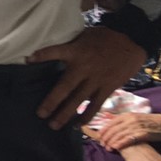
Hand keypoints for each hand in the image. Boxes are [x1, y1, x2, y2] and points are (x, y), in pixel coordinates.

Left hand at [30, 26, 145, 129]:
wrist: (132, 41)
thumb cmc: (105, 37)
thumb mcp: (84, 35)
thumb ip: (71, 46)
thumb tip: (55, 52)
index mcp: (76, 52)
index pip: (55, 52)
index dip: (42, 55)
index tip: (28, 60)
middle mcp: (84, 68)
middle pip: (64, 87)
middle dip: (51, 102)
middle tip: (40, 114)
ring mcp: (96, 79)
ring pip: (78, 100)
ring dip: (66, 114)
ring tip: (54, 125)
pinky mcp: (108, 87)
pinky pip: (96, 104)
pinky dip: (87, 115)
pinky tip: (78, 124)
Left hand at [95, 110, 160, 151]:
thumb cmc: (148, 121)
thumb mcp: (133, 117)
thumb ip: (121, 120)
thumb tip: (107, 119)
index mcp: (126, 115)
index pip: (111, 123)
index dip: (104, 131)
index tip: (99, 137)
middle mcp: (130, 119)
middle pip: (114, 129)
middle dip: (106, 138)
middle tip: (102, 144)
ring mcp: (136, 126)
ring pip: (120, 135)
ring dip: (112, 142)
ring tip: (108, 148)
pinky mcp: (142, 133)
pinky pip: (129, 139)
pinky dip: (121, 143)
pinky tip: (116, 147)